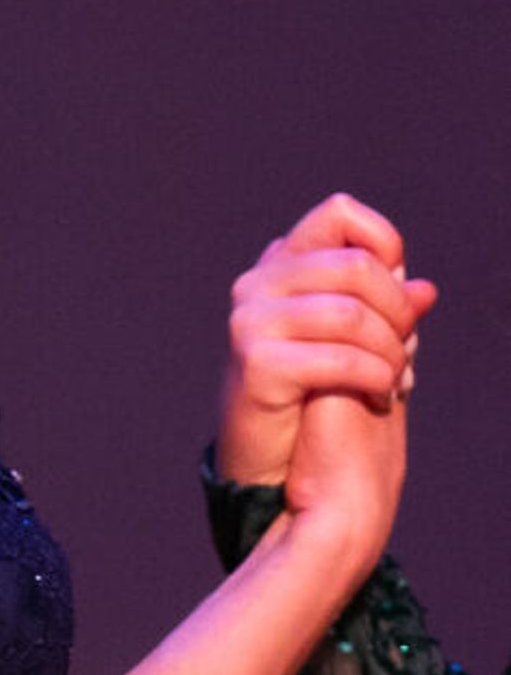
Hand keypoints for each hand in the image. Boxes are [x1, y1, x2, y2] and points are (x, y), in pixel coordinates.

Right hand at [216, 196, 428, 493]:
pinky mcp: (254, 363)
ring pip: (352, 313)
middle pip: (356, 266)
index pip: (338, 214)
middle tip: (406, 349)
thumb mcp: (355, 342)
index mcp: (281, 267)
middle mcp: (257, 284)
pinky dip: (375, 378)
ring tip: (396, 378)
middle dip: (398, 311)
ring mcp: (249, 321)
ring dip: (392, 352)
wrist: (269, 460)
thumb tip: (424, 289)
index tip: (397, 290)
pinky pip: (340, 359)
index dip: (382, 241)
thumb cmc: (313, 395)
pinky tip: (380, 394)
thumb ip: (385, 310)